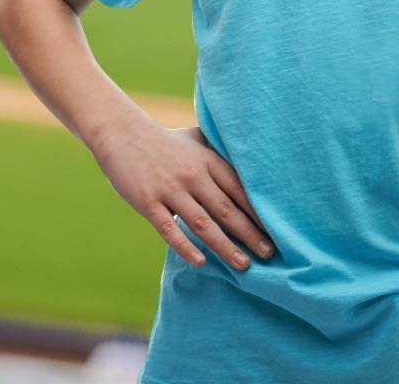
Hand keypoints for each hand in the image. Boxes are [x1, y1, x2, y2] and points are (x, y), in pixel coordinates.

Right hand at [91, 117, 274, 270]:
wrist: (122, 133)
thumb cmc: (164, 140)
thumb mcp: (195, 138)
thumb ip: (218, 151)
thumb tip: (245, 161)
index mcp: (207, 160)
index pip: (239, 190)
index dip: (259, 212)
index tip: (276, 231)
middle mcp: (193, 174)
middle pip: (226, 210)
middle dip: (250, 234)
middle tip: (269, 255)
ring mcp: (170, 189)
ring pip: (203, 224)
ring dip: (225, 246)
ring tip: (243, 265)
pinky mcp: (148, 201)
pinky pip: (170, 229)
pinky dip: (186, 246)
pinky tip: (201, 262)